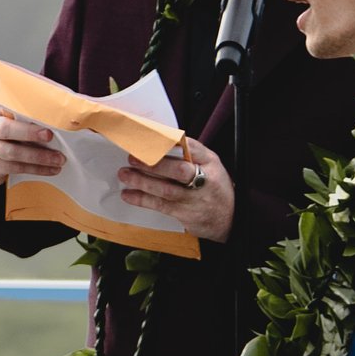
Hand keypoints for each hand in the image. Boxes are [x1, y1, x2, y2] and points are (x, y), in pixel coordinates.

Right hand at [0, 99, 64, 188]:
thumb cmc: (9, 131)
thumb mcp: (13, 116)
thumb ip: (28, 112)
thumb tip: (60, 110)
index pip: (7, 105)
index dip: (25, 111)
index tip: (43, 115)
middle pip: (5, 129)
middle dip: (29, 133)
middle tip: (50, 136)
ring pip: (12, 153)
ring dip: (38, 157)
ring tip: (58, 159)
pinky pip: (15, 168)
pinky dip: (36, 169)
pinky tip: (50, 169)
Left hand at [114, 136, 234, 245]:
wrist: (230, 218)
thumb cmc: (214, 186)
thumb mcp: (210, 164)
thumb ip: (191, 152)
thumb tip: (163, 138)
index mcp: (210, 162)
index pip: (192, 147)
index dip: (170, 142)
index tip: (151, 137)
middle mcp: (205, 180)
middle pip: (179, 170)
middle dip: (154, 163)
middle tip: (133, 157)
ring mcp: (195, 199)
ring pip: (166, 190)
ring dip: (142, 182)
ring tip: (124, 174)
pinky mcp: (185, 214)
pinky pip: (161, 206)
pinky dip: (143, 199)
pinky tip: (128, 194)